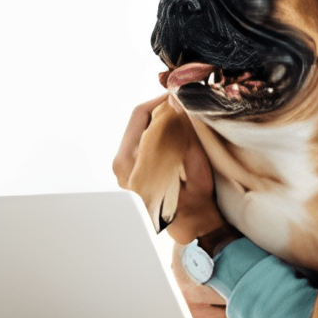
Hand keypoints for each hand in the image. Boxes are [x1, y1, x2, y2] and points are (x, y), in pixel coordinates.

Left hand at [112, 93, 227, 245]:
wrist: (192, 225)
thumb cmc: (196, 201)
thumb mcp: (197, 167)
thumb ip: (185, 134)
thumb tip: (178, 102)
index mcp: (132, 165)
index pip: (140, 116)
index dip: (160, 99)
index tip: (177, 92)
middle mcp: (121, 167)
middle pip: (137, 121)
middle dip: (160, 108)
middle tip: (181, 101)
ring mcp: (122, 170)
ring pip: (138, 130)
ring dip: (158, 119)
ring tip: (180, 116)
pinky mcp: (128, 171)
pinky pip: (139, 141)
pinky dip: (155, 132)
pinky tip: (173, 132)